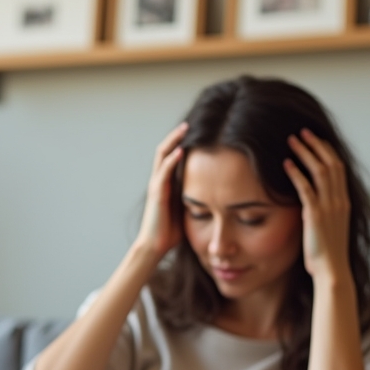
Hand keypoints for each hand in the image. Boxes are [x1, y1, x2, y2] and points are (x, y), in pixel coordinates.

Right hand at [133, 122, 187, 261]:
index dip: (181, 142)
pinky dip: (171, 161)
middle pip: (165, 150)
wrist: (156, 246)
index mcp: (166, 182)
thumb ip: (193, 194)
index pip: (172, 155)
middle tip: (190, 123)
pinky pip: (163, 173)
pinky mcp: (156, 194)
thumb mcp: (186, 207)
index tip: (197, 131)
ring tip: (185, 129)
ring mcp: (156, 185)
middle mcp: (159, 180)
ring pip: (162, 156)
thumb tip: (213, 189)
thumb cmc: (171, 231)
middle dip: (177, 135)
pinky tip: (181, 151)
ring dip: (173, 141)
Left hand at [284, 129, 351, 282]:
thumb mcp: (329, 228)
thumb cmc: (327, 255)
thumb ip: (324, 212)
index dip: (327, 151)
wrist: (332, 272)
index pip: (338, 168)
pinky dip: (296, 174)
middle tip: (302, 132)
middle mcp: (340, 201)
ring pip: (320, 171)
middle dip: (316, 145)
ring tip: (291, 141)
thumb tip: (311, 205)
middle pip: (331, 163)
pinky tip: (285, 164)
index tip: (315, 140)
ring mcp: (330, 207)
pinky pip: (306, 189)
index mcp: (344, 202)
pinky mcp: (316, 216)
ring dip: (305, 153)